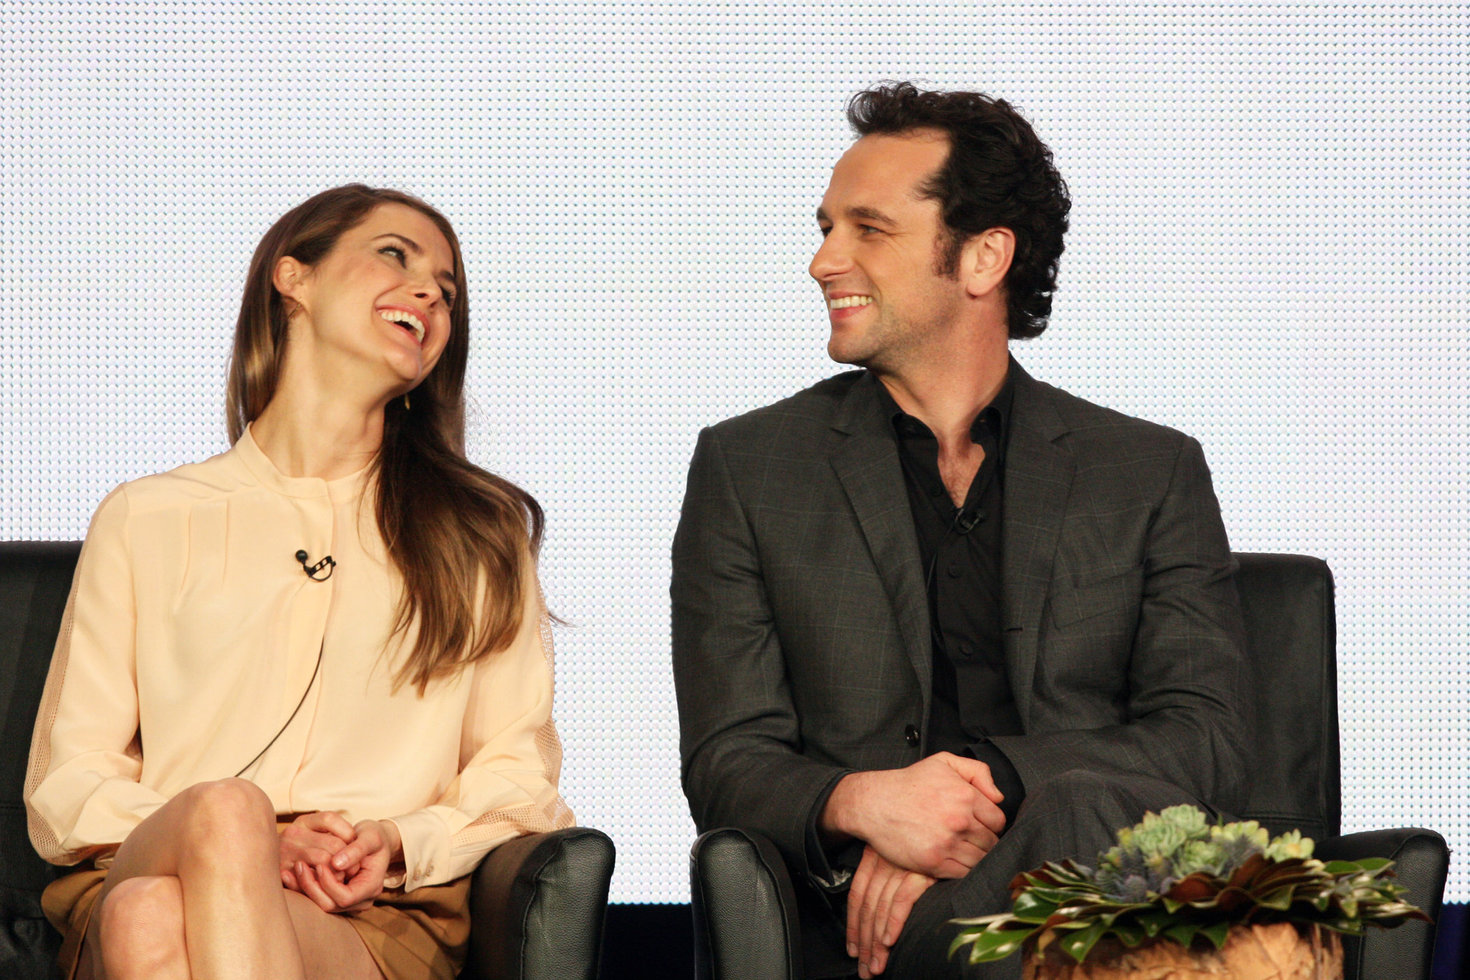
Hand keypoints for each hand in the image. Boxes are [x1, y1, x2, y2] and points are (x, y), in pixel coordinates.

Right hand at [279, 811, 352, 891]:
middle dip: (347, 857)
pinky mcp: (282, 873)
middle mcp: (291, 834)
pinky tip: (326, 883)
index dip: (348, 833)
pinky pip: (313, 878)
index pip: (330, 819)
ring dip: (338, 872)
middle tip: (354, 868)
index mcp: (303, 822)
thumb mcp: (319, 835)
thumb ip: (336, 834)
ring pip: (324, 861)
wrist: (269, 866)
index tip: (354, 845)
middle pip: (332, 843)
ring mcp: (285, 853)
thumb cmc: (308, 853)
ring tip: (342, 876)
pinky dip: (323, 882)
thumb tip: (354, 842)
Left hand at [283, 814, 400, 913]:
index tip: (320, 864)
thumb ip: (356, 849)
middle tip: (299, 865)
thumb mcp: (371, 837)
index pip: (346, 897)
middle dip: (313, 887)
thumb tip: (336, 863)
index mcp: (372, 887)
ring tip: (294, 867)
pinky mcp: (337, 897)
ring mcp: (349, 902)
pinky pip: (318, 898)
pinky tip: (292, 873)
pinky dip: (305, 887)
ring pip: (321, 904)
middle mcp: (361, 900)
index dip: (330, 883)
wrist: (376, 842)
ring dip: (306, 887)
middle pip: (330, 905)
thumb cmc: (375, 837)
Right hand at [822, 752, 1005, 877]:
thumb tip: (998, 797)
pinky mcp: (934, 862)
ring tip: (962, 849)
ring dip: (975, 856)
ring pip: (980, 860)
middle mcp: (960, 820)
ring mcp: (947, 844)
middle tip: (972, 839)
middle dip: (985, 841)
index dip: (991, 824)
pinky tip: (952, 859)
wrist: (875, 803)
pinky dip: (962, 869)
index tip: (981, 825)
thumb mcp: (943, 762)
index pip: (998, 820)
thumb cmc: (909, 783)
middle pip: (991, 842)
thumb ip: (978, 771)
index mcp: (966, 796)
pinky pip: (962, 873)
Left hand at [847, 845, 935, 977]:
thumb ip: (888, 876)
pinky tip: (889, 940)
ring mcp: (902, 865)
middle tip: (864, 968)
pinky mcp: (921, 870)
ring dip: (877, 942)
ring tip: (877, 965)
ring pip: (881, 909)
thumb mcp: (900, 853)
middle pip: (868, 908)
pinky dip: (894, 922)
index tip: (853, 949)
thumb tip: (880, 914)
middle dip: (865, 943)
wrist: (948, 820)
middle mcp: (884, 860)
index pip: (857, 896)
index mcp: (875, 856)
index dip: (853, 926)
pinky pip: (902, 900)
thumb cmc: (926, 840)